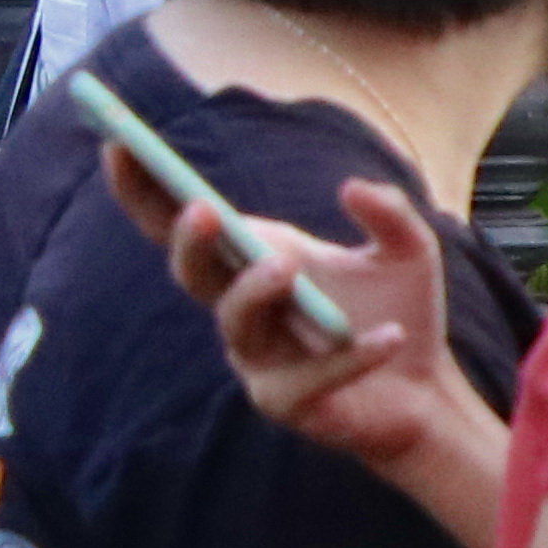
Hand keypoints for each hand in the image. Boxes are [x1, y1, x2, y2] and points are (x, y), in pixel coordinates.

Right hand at [123, 161, 480, 480]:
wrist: (429, 393)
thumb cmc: (399, 313)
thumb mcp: (410, 251)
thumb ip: (390, 213)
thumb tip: (350, 187)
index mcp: (252, 259)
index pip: (181, 222)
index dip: (143, 188)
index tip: (118, 143)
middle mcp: (240, 307)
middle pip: (192, 273)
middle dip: (189, 242)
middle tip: (203, 210)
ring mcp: (258, 358)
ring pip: (235, 324)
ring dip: (252, 293)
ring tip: (285, 269)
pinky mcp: (288, 403)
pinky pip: (307, 378)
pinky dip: (347, 357)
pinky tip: (386, 339)